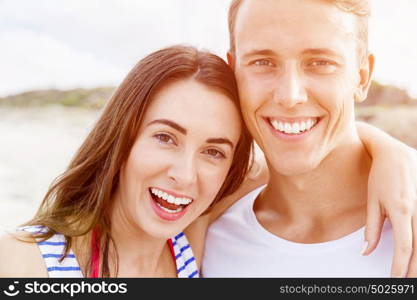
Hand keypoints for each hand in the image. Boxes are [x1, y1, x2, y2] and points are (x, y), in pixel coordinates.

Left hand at [363, 144, 416, 276]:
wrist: (395, 153)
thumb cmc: (380, 177)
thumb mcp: (372, 201)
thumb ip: (371, 228)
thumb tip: (366, 252)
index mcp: (401, 210)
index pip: (404, 247)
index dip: (400, 266)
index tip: (394, 279)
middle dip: (414, 269)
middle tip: (407, 284)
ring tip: (414, 273)